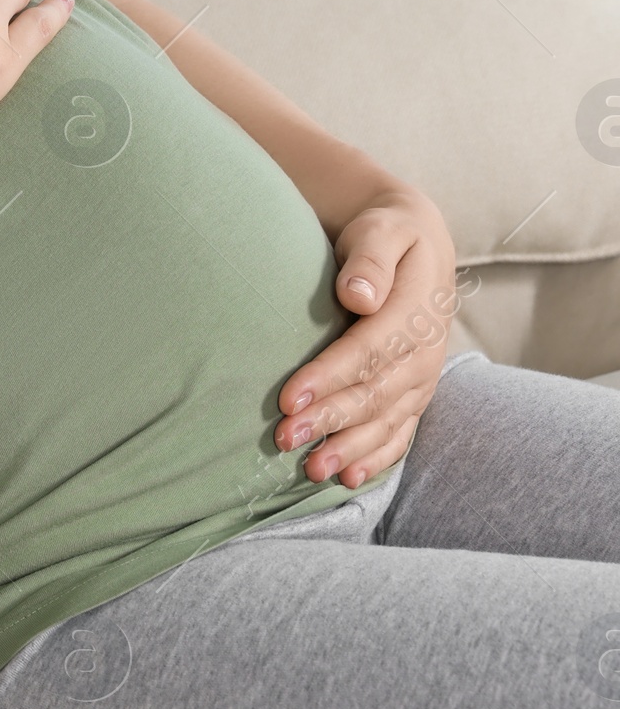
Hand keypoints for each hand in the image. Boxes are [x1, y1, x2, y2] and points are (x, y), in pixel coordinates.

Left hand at [275, 185, 457, 487]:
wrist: (417, 245)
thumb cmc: (387, 235)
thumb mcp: (383, 230)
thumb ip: (371, 259)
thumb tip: (358, 295)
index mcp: (416, 311)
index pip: (370, 351)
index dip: (330, 377)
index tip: (289, 398)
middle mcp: (424, 352)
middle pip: (375, 393)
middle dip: (330, 419)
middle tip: (285, 438)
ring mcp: (422, 377)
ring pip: (387, 420)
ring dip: (349, 447)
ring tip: (311, 469)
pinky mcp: (414, 392)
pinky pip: (401, 431)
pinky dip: (377, 457)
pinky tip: (349, 477)